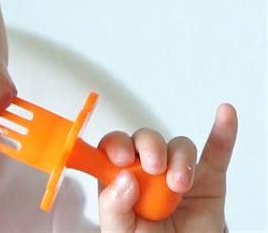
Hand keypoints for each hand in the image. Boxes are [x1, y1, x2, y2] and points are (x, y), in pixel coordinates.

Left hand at [97, 104, 236, 231]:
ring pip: (178, 147)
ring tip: (180, 185)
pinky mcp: (207, 179)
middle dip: (149, 147)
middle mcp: (147, 170)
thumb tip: (124, 179)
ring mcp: (176, 171)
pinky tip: (224, 116)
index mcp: (121, 178)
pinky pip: (216, 152)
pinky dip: (223, 133)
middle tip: (153, 167)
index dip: (116, 145)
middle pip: (145, 140)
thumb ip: (113, 206)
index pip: (113, 148)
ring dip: (180, 159)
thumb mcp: (119, 230)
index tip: (121, 156)